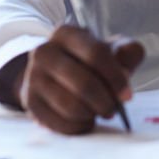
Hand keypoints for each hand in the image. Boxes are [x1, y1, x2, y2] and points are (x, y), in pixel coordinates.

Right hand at [0, 25, 144, 133]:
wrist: (55, 73)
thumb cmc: (91, 61)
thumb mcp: (112, 49)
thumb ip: (127, 51)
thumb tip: (124, 68)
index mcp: (66, 32)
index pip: (96, 54)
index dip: (115, 77)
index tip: (127, 95)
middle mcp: (44, 51)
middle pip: (83, 83)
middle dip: (105, 101)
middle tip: (114, 109)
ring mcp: (33, 77)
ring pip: (70, 105)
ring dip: (92, 114)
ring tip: (100, 112)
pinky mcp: (30, 102)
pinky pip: (59, 123)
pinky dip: (78, 126)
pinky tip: (85, 119)